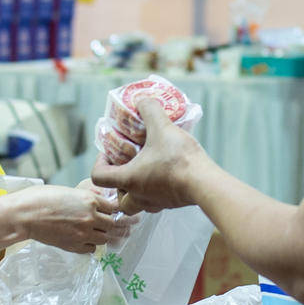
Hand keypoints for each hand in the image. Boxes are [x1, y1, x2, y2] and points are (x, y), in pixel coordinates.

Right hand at [8, 185, 122, 253]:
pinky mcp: (75, 246)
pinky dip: (89, 245)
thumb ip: (86, 199)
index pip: (113, 207)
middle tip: (98, 222)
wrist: (25, 215)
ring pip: (105, 238)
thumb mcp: (69, 192)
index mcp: (90, 200)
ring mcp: (84, 234)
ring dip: (100, 235)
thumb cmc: (42, 198)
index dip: (109, 209)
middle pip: (112, 224)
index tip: (105, 210)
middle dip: (107, 223)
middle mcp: (91, 217)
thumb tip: (98, 204)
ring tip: (88, 230)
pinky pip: (92, 249)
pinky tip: (81, 239)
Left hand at [91, 100, 205, 213]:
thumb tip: (143, 100)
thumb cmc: (178, 159)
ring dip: (138, 190)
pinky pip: (158, 201)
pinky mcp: (173, 204)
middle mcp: (139, 196)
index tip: (110, 153)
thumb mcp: (162, 127)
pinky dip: (158, 190)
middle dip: (120, 185)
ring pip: (139, 203)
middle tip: (129, 167)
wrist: (205, 182)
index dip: (99, 163)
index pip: (99, 177)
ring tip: (149, 170)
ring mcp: (157, 203)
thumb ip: (150, 110)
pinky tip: (169, 173)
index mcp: (129, 179)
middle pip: (119, 199)